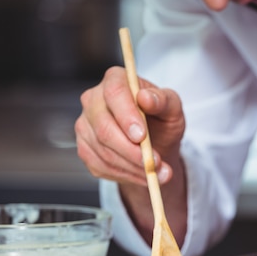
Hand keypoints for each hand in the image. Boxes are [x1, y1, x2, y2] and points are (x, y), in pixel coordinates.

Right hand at [75, 66, 187, 243]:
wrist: (155, 144)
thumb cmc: (162, 120)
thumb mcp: (172, 109)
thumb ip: (163, 100)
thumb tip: (146, 98)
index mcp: (115, 80)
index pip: (114, 93)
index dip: (126, 116)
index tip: (141, 136)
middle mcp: (93, 99)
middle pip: (104, 127)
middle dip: (131, 150)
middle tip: (154, 163)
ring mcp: (85, 125)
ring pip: (104, 151)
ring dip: (133, 167)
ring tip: (158, 172)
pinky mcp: (85, 148)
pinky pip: (101, 166)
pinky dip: (125, 175)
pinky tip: (142, 175)